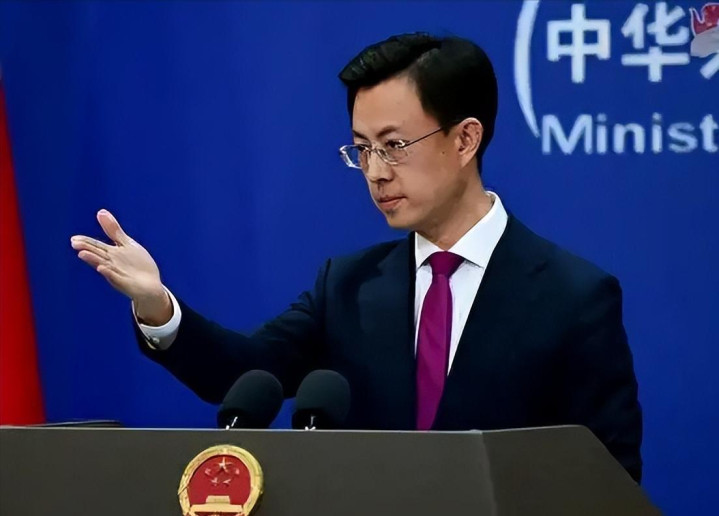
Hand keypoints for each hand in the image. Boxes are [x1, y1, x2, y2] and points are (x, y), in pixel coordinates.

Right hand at [71, 209, 171, 324]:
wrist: (150, 285)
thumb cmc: (137, 264)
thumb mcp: (126, 243)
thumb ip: (113, 230)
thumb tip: (101, 211)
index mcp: (111, 253)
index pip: (96, 246)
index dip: (85, 242)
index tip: (74, 239)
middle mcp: (111, 263)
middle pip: (97, 254)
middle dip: (87, 249)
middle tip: (74, 244)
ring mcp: (117, 273)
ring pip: (104, 265)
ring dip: (94, 260)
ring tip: (83, 254)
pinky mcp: (125, 283)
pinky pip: (116, 278)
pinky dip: (109, 273)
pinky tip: (103, 268)